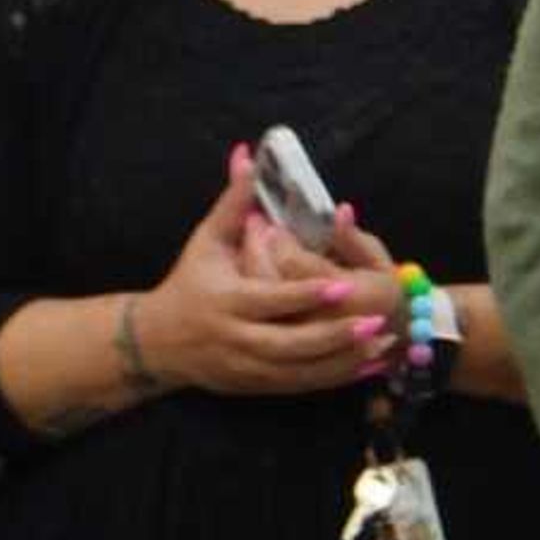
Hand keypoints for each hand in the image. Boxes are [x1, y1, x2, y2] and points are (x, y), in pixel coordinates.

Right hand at [139, 150, 395, 396]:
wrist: (154, 342)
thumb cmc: (188, 282)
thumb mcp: (206, 241)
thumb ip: (233, 202)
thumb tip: (247, 154)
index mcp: (227, 300)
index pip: (272, 299)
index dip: (307, 295)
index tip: (344, 286)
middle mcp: (236, 338)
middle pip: (289, 343)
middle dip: (335, 335)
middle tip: (378, 322)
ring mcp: (245, 367)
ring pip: (298, 371)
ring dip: (343, 361)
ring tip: (384, 344)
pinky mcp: (253, 385)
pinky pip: (297, 386)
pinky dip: (333, 379)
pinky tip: (368, 367)